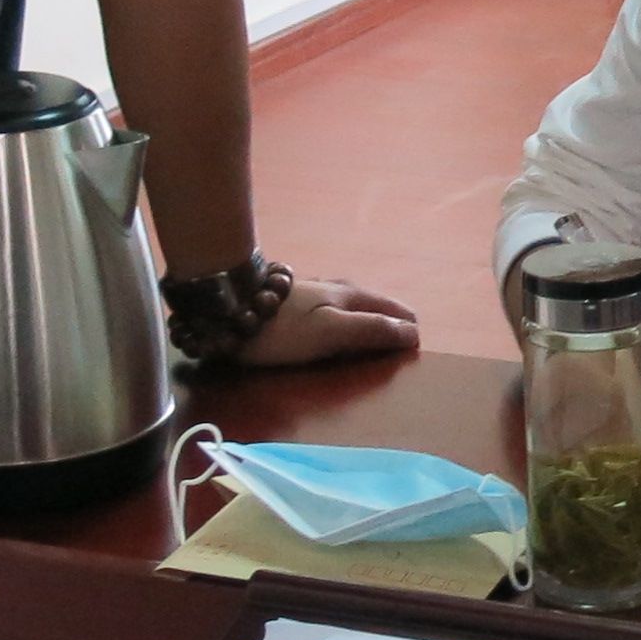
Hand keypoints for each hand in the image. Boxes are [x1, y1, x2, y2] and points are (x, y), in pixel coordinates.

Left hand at [239, 273, 420, 369]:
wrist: (227, 308)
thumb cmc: (283, 327)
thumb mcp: (331, 332)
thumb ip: (371, 331)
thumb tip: (413, 333)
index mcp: (349, 295)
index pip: (392, 309)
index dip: (405, 329)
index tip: (413, 351)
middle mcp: (334, 288)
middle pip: (372, 303)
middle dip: (388, 320)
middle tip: (398, 344)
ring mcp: (310, 291)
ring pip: (349, 303)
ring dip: (364, 318)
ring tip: (371, 336)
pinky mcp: (289, 300)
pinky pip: (327, 308)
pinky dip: (339, 318)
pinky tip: (329, 324)